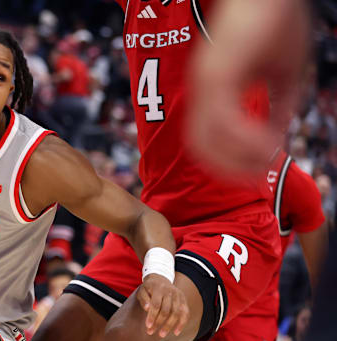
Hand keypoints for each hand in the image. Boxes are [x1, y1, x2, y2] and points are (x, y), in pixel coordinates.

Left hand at [136, 274, 188, 337]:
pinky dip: (182, 323)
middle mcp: (170, 291)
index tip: (148, 326)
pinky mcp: (184, 300)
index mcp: (159, 288)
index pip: (156, 304)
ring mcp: (179, 295)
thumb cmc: (148, 288)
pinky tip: (176, 332)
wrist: (160, 279)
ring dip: (169, 325)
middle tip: (151, 332)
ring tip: (162, 334)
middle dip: (159, 323)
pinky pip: (185, 313)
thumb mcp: (142, 291)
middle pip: (166, 310)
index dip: (152, 316)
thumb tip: (147, 309)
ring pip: (176, 313)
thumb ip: (143, 300)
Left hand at [188, 0, 307, 176]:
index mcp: (213, 88)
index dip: (228, 162)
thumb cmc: (277, 23)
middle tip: (257, 175)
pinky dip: (244, 140)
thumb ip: (278, 107)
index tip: (255, 169)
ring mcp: (207, 82)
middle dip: (229, 168)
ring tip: (264, 162)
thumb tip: (275, 141)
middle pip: (201, 147)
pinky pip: (224, 121)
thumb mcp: (283, 74)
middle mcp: (204, 88)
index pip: (208, 140)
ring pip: (208, 139)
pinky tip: (268, 143)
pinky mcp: (217, 74)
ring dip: (236, 158)